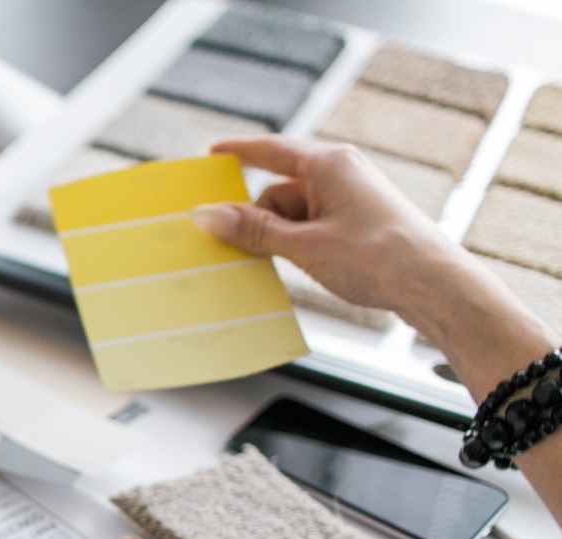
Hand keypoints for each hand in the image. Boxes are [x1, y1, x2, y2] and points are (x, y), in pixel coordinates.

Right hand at [192, 135, 467, 319]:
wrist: (435, 285)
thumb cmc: (379, 258)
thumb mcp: (304, 246)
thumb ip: (253, 230)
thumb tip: (206, 215)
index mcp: (329, 164)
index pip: (270, 150)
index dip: (236, 151)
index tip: (209, 154)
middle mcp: (340, 173)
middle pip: (277, 190)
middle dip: (256, 219)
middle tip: (232, 246)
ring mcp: (349, 198)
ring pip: (292, 213)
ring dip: (277, 238)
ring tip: (282, 266)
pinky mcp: (356, 222)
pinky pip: (310, 227)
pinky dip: (295, 245)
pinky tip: (296, 268)